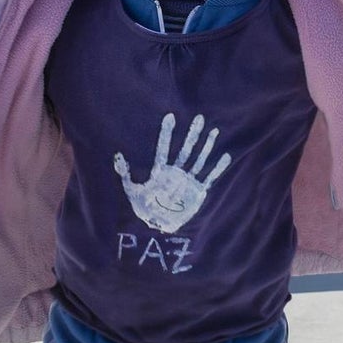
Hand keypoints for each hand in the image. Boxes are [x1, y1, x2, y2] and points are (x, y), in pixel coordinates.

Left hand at [113, 113, 230, 233]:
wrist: (158, 226)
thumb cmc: (144, 208)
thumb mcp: (131, 190)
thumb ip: (125, 173)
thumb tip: (118, 155)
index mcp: (160, 171)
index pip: (164, 148)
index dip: (166, 133)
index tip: (170, 116)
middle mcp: (176, 172)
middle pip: (186, 149)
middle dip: (192, 134)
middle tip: (199, 117)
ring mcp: (188, 181)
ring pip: (199, 159)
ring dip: (206, 146)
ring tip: (214, 131)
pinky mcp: (197, 191)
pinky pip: (209, 177)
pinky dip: (217, 168)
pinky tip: (225, 156)